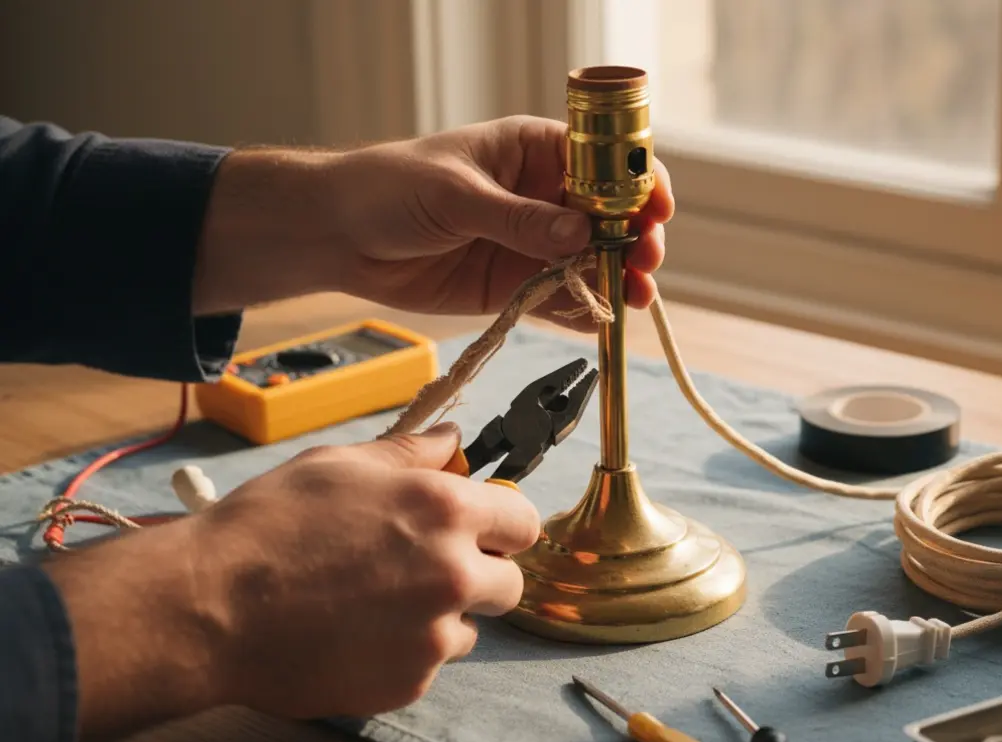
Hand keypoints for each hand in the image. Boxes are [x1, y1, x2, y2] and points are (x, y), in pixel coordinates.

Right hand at [43, 423, 537, 741]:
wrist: (209, 606)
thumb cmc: (269, 525)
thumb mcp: (340, 466)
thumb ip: (410, 454)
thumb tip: (452, 440)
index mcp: (446, 511)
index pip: (523, 522)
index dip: (501, 525)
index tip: (480, 531)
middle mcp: (454, 573)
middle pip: (509, 583)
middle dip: (478, 576)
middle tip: (425, 571)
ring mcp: (433, 635)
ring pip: (468, 628)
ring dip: (439, 618)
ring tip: (376, 605)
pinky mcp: (408, 682)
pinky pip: (427, 665)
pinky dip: (402, 654)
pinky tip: (354, 635)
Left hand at [193, 115, 674, 328]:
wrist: (338, 235)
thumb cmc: (389, 187)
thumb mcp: (455, 195)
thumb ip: (518, 218)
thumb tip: (580, 232)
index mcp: (535, 152)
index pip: (603, 161)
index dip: (636, 181)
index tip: (654, 208)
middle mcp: (544, 197)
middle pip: (610, 217)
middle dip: (634, 238)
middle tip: (643, 260)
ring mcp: (533, 243)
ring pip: (593, 262)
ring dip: (618, 279)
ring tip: (632, 298)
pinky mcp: (516, 285)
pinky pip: (562, 300)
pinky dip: (584, 312)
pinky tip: (600, 320)